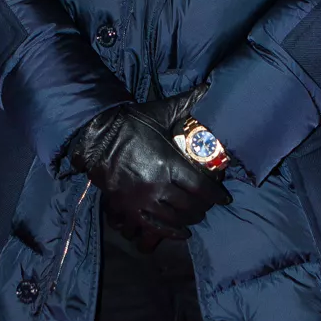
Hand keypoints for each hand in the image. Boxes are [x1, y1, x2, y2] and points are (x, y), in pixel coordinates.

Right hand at [66, 105, 229, 249]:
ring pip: (173, 218)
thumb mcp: (159, 113)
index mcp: (168, 162)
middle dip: (203, 208)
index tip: (225, 198)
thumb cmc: (130, 123)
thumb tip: (208, 87)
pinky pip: (152, 226)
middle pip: (189, 206)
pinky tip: (182, 233)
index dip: (216, 195)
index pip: (201, 187)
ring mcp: (141, 198)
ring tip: (194, 217)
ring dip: (188, 220)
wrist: (95, 136)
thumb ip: (186, 104)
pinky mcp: (127, 207)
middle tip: (208, 205)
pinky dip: (170, 233)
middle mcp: (157, 184)